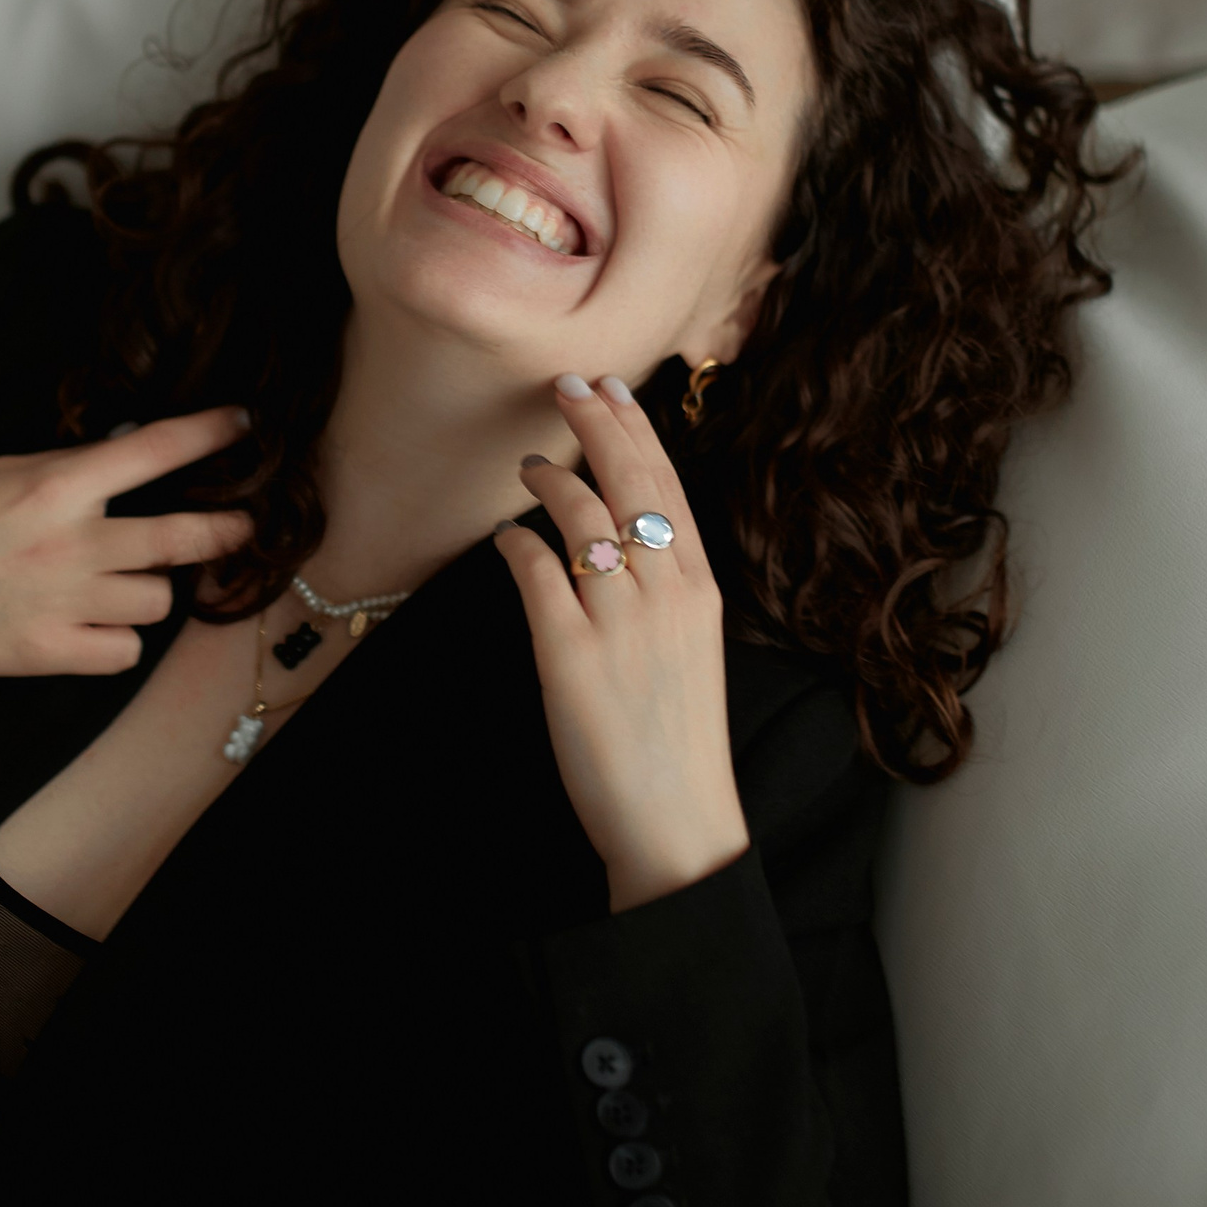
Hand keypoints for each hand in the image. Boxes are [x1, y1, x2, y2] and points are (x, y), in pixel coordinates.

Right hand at [0, 406, 253, 692]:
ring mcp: (66, 601)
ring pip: (159, 599)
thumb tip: (129, 455)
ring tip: (115, 583)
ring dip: (147, 590)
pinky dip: (117, 639)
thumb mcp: (1, 471)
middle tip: (242, 526)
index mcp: (57, 485)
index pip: (156, 450)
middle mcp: (73, 542)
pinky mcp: (52, 652)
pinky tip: (92, 623)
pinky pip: (126, 650)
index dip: (212, 432)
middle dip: (226, 530)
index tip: (243, 423)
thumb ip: (68, 467)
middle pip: (185, 538)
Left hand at [494, 376, 748, 912]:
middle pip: (631, 482)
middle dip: (597, 422)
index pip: (669, 486)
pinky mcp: (571, 656)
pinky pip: (537, 573)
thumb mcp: (692, 650)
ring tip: (531, 466)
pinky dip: (518, 543)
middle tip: (567, 385)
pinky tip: (507, 536)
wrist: (676, 822)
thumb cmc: (679, 742)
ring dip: (552, 479)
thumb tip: (623, 540)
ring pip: (584, 516)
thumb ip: (665, 592)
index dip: (638, 429)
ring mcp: (619, 622)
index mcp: (700, 591)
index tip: (614, 387)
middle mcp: (667, 594)